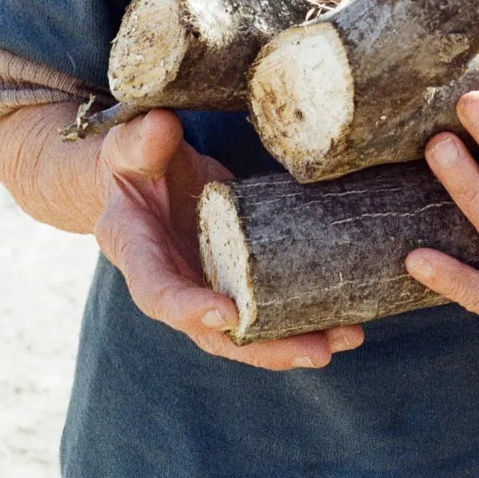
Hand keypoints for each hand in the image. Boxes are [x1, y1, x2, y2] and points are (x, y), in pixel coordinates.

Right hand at [93, 111, 363, 368]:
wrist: (138, 175)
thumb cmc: (132, 161)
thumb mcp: (129, 147)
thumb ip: (142, 142)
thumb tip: (162, 126)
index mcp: (137, 253)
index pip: (158, 291)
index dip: (188, 308)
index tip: (227, 314)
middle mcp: (173, 282)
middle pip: (214, 333)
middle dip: (265, 347)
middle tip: (317, 351)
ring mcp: (206, 285)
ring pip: (247, 331)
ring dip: (296, 340)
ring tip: (348, 336)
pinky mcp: (235, 278)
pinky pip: (266, 308)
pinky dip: (302, 318)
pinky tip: (346, 320)